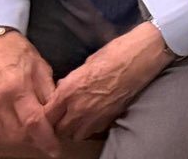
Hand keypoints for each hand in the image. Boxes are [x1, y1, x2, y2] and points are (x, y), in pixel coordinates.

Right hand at [0, 30, 58, 154]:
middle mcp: (0, 101)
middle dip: (36, 141)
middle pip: (19, 135)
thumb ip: (49, 91)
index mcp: (18, 87)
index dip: (46, 138)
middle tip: (49, 139)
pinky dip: (11, 135)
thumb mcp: (41, 66)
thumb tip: (58, 112)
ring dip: (24, 141)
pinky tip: (22, 129)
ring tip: (37, 134)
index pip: (34, 121)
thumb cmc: (18, 51)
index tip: (56, 148)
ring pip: (7, 137)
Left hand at [43, 21, 170, 139]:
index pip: (46, 115)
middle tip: (60, 117)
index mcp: (69, 91)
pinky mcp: (110, 117)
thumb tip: (63, 88)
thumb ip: (71, 81)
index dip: (44, 114)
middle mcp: (79, 107)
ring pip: (74, 135)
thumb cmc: (116, 52)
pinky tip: (93, 116)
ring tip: (76, 119)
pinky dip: (89, 127)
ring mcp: (95, 115)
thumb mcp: (86, 63)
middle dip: (56, 125)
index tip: (47, 111)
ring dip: (72, 129)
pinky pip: (92, 130)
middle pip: (58, 130)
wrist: (143, 55)